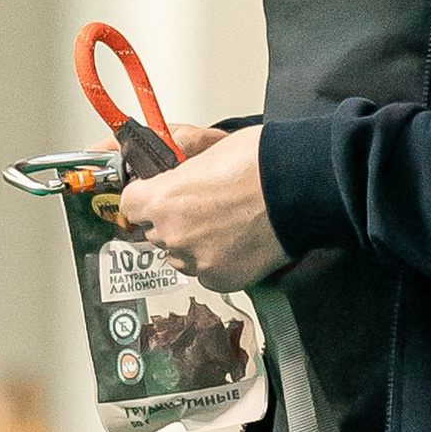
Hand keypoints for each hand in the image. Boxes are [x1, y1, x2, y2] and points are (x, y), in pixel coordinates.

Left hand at [117, 125, 285, 290]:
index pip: (131, 205)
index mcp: (164, 199)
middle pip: (155, 232)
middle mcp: (174, 234)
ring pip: (179, 255)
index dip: (146, 198)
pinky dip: (217, 261)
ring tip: (224, 225)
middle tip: (203, 208)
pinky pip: (205, 273)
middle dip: (173, 220)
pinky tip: (236, 242)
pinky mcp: (220, 279)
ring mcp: (196, 260)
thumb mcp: (207, 153)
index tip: (158, 196)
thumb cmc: (261, 162)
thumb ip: (180, 175)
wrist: (299, 187)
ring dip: (193, 244)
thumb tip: (175, 181)